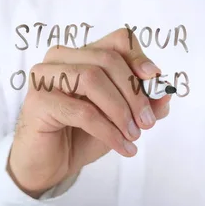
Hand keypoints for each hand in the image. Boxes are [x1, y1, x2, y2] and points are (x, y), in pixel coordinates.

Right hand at [7, 28, 171, 197]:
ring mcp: (45, 76)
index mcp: (82, 53)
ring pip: (93, 78)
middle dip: (134, 92)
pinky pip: (82, 110)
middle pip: (107, 59)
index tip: (155, 80)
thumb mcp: (122, 117)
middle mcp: (61, 58)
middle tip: (147, 122)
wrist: (50, 164)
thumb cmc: (83, 134)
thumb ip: (144, 103)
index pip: (117, 40)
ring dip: (120, 110)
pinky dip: (107, 130)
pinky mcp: (38, 101)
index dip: (139, 57)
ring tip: (133, 135)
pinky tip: (121, 146)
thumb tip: (166, 92)